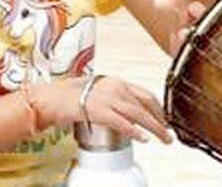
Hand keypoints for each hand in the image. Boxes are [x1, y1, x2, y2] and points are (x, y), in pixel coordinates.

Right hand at [33, 76, 171, 143]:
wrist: (53, 97)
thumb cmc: (71, 95)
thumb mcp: (98, 91)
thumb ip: (114, 97)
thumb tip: (127, 110)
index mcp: (116, 82)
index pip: (145, 94)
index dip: (159, 108)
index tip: (165, 119)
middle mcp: (115, 87)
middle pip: (146, 105)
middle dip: (161, 120)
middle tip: (168, 133)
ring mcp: (108, 98)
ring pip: (139, 114)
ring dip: (155, 127)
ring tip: (163, 138)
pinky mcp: (99, 111)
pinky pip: (122, 122)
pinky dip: (135, 131)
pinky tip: (143, 138)